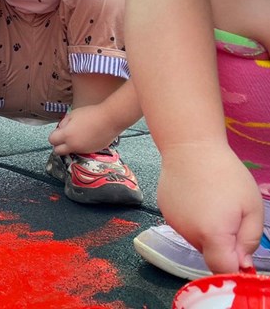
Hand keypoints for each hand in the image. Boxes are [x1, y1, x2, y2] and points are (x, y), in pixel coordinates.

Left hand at [48, 104, 120, 154]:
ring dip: (70, 146)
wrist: (110, 120)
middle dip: (58, 145)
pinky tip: (87, 138)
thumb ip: (64, 123)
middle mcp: (73, 146)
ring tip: (78, 135)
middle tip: (64, 138)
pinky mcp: (92, 152)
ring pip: (70, 152)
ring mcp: (83, 150)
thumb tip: (61, 128)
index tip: (58, 132)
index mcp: (66, 135)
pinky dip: (81, 147)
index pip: (51, 140)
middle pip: (58, 151)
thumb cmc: (91, 114)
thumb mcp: (73, 114)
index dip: (54, 135)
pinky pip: (82, 152)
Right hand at [158, 143, 263, 273]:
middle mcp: (188, 234)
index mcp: (213, 235)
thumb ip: (249, 241)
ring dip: (207, 231)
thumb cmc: (226, 174)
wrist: (190, 147)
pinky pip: (184, 225)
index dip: (234, 269)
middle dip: (222, 245)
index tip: (243, 257)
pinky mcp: (165, 211)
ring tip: (213, 203)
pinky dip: (193, 219)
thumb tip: (241, 264)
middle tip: (231, 217)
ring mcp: (173, 222)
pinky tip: (197, 197)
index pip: (222, 270)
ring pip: (196, 239)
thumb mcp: (252, 207)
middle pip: (209, 254)